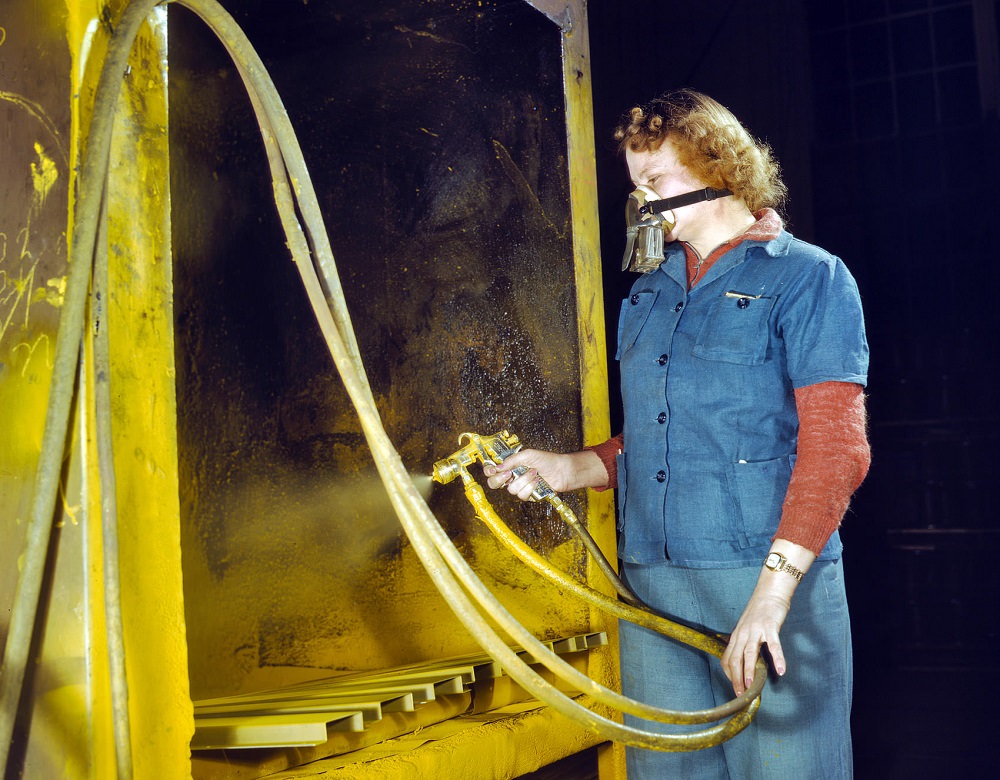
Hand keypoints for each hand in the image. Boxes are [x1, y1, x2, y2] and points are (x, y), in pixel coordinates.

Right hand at [482, 449, 606, 499]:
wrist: (562, 471)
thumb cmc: (546, 460)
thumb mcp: (528, 455)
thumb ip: (512, 460)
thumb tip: (498, 466)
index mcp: (509, 466)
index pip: (492, 470)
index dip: (489, 471)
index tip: (494, 469)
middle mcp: (512, 477)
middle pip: (494, 484)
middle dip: (499, 480)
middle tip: (509, 474)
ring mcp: (519, 487)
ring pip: (511, 489)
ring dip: (524, 480)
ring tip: (534, 473)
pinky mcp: (527, 496)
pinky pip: (522, 495)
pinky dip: (531, 487)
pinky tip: (538, 481)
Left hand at [721, 590, 791, 695]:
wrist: (769, 593)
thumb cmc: (759, 613)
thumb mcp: (746, 629)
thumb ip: (745, 645)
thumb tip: (746, 665)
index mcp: (737, 636)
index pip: (727, 659)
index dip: (730, 675)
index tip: (735, 688)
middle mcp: (743, 633)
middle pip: (735, 659)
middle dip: (736, 679)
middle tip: (740, 694)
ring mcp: (756, 630)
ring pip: (749, 653)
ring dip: (749, 671)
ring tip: (750, 686)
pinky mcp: (770, 626)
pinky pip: (774, 645)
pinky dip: (778, 659)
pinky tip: (781, 670)